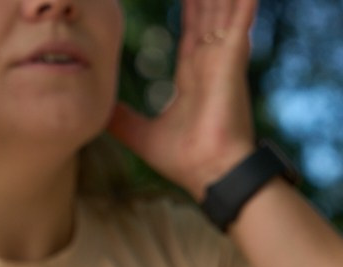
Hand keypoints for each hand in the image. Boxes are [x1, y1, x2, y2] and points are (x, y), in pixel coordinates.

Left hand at [107, 0, 256, 199]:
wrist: (211, 173)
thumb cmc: (185, 161)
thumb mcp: (142, 135)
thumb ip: (122, 120)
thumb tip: (99, 111)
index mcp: (193, 76)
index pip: (190, 29)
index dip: (188, 6)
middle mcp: (211, 63)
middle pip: (206, 12)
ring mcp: (224, 60)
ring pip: (222, 9)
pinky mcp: (233, 60)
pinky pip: (239, 20)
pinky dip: (243, 3)